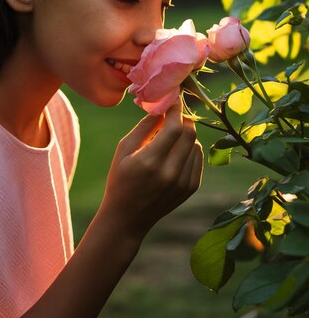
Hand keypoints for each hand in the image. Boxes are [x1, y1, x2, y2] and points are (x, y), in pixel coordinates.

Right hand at [101, 99, 202, 241]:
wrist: (127, 218)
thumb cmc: (120, 179)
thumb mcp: (124, 150)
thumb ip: (144, 127)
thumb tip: (162, 107)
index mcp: (150, 162)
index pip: (174, 127)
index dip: (176, 109)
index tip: (173, 99)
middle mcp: (170, 173)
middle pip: (189, 134)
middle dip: (183, 118)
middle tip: (174, 113)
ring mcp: (183, 182)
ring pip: (195, 144)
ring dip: (186, 134)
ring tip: (171, 135)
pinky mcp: (190, 188)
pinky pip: (197, 158)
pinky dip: (190, 148)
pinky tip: (176, 150)